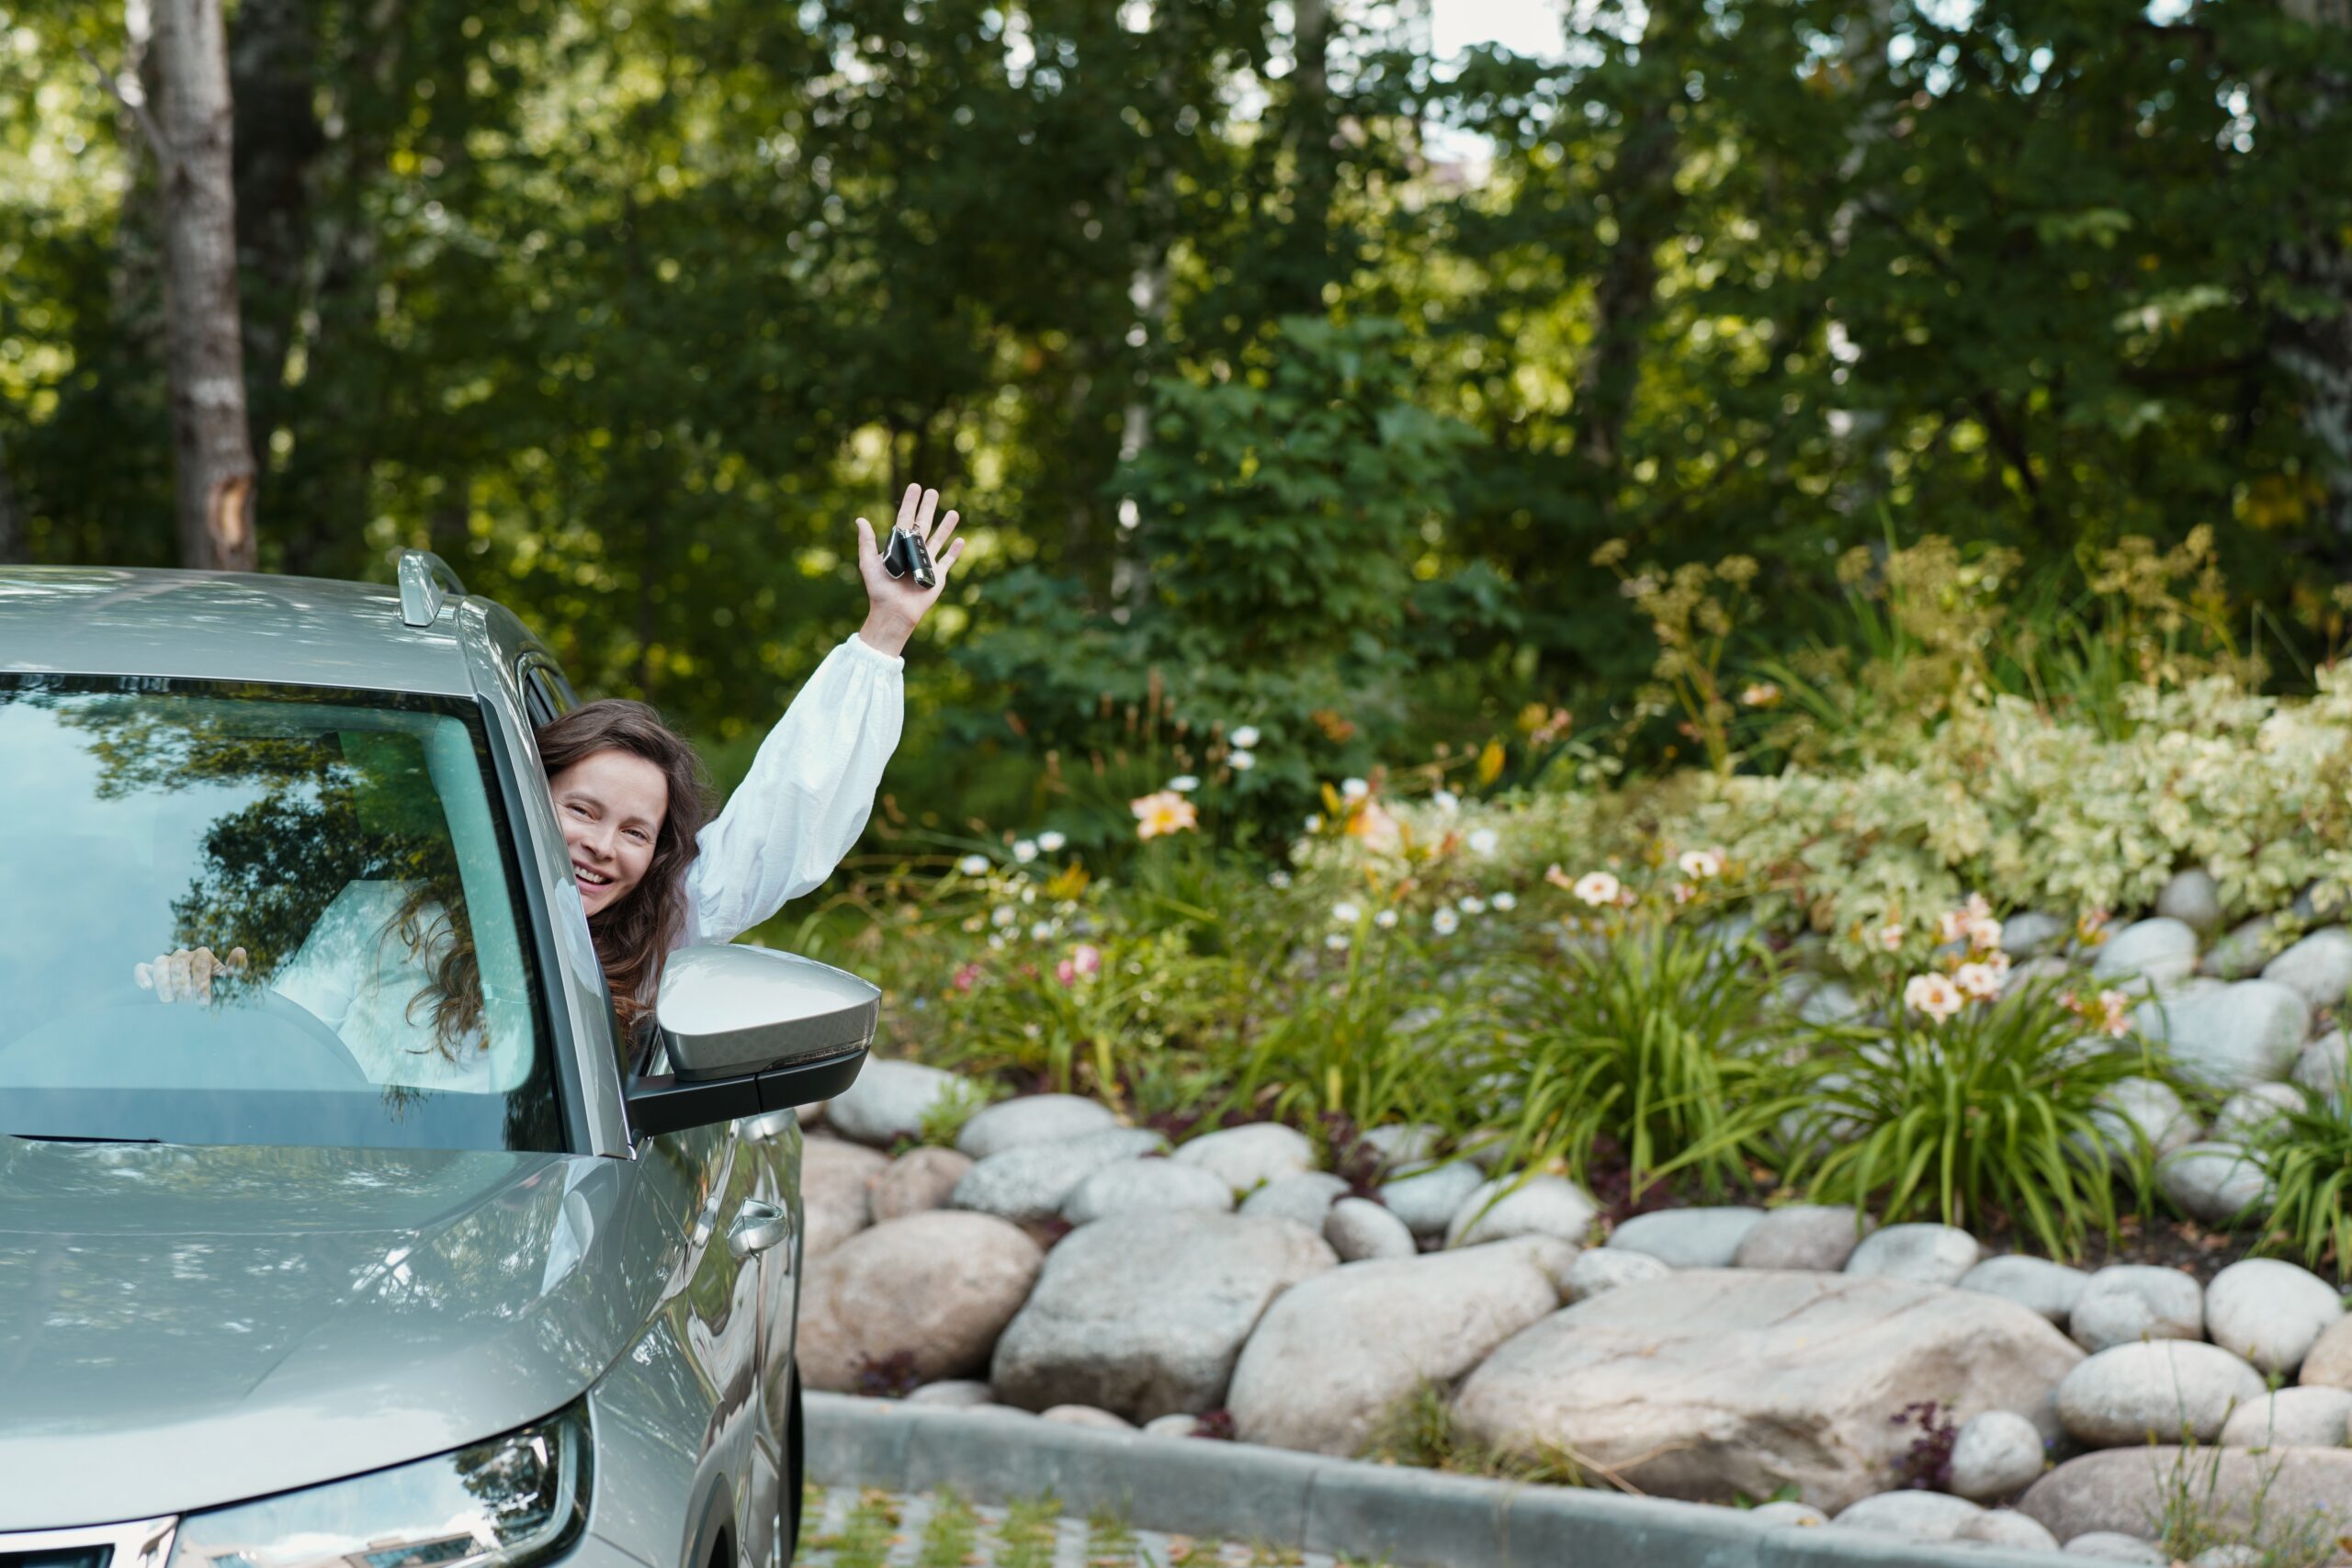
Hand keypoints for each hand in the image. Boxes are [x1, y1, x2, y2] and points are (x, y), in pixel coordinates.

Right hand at [135, 945, 247, 1004]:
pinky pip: (142, 968)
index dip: (202, 982)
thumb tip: (239, 951)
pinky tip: (147, 988)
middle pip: (180, 963)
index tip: (204, 1001)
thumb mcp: (228, 981)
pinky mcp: (151, 972)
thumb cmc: (215, 990)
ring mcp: (167, 962)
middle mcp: (184, 955)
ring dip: (164, 981)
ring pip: (161, 962)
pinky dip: (142, 976)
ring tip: (169, 1000)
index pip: (201, 963)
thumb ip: (235, 969)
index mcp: (203, 956)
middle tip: (188, 1003)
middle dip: (184, 984)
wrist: (198, 1001)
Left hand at [853, 483, 965, 656]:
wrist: (893, 611)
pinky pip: (948, 561)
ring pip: (939, 539)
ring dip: (946, 526)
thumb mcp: (868, 563)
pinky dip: (955, 551)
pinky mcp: (937, 576)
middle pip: (924, 524)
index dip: (911, 503)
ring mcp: (926, 563)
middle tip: (933, 491)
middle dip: (929, 508)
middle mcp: (914, 551)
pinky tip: (960, 540)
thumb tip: (860, 519)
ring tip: (953, 512)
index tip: (915, 487)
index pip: (906, 519)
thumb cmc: (879, 589)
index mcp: (899, 546)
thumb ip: (866, 542)